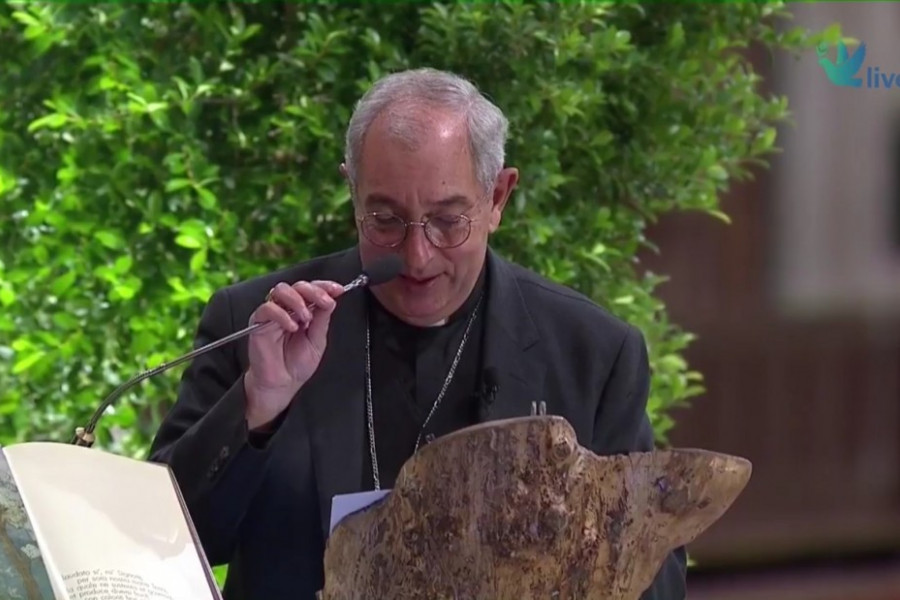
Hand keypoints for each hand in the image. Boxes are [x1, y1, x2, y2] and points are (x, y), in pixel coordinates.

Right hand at [243, 280, 343, 429]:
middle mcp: (288, 309)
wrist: (281, 384)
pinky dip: (282, 315)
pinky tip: (292, 327)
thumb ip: (322, 320)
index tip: (338, 290)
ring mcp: (273, 314)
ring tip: (306, 318)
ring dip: (298, 300)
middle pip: (298, 286)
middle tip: (325, 302)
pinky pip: (267, 308)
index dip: (326, 286)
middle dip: (314, 291)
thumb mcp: (318, 341)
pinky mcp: (258, 322)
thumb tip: (330, 300)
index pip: (313, 290)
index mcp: (304, 311)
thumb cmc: (296, 365)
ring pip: (281, 290)